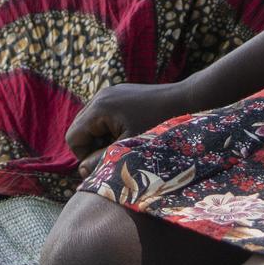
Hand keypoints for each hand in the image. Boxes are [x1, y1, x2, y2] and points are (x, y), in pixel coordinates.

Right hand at [65, 80, 201, 166]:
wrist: (189, 101)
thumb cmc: (160, 128)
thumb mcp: (129, 149)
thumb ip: (103, 161)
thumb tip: (82, 171)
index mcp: (99, 107)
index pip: (74, 138)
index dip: (85, 156)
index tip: (107, 163)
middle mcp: (101, 96)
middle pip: (80, 129)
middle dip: (92, 147)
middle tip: (116, 156)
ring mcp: (111, 93)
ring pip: (92, 124)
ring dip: (103, 139)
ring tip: (125, 146)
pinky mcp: (122, 94)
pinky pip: (105, 116)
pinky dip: (112, 129)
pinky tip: (132, 134)